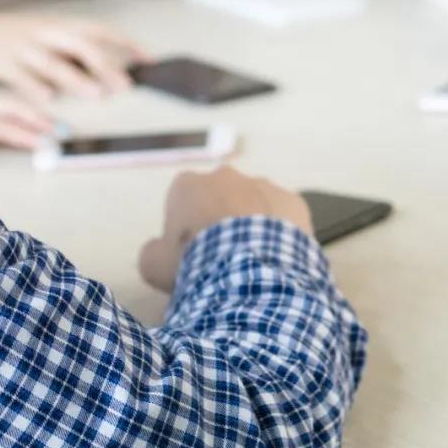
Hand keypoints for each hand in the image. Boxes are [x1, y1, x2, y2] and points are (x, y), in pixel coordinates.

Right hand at [0, 9, 148, 103]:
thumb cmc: (10, 38)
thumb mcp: (44, 37)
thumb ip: (72, 52)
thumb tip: (109, 69)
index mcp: (58, 25)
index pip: (99, 31)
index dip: (125, 44)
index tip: (148, 59)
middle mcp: (43, 33)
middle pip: (80, 46)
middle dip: (105, 66)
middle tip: (125, 86)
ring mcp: (21, 47)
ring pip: (52, 62)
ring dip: (76, 79)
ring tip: (95, 94)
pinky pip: (19, 76)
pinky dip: (34, 88)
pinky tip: (48, 100)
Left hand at [0, 77, 52, 149]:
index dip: (22, 136)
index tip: (45, 145)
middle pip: (10, 109)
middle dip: (38, 121)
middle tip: (62, 134)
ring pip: (10, 105)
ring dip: (35, 115)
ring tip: (56, 126)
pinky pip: (3, 106)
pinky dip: (23, 111)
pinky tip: (32, 118)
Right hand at [139, 168, 313, 292]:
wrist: (249, 271)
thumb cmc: (194, 264)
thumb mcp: (153, 264)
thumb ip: (154, 250)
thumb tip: (161, 249)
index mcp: (188, 184)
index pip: (182, 203)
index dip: (185, 229)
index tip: (190, 254)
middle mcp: (226, 175)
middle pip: (220, 199)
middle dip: (220, 221)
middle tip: (223, 258)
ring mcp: (264, 185)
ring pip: (254, 205)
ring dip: (252, 225)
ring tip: (253, 260)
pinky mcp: (293, 202)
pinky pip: (283, 217)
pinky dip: (280, 233)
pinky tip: (277, 257)